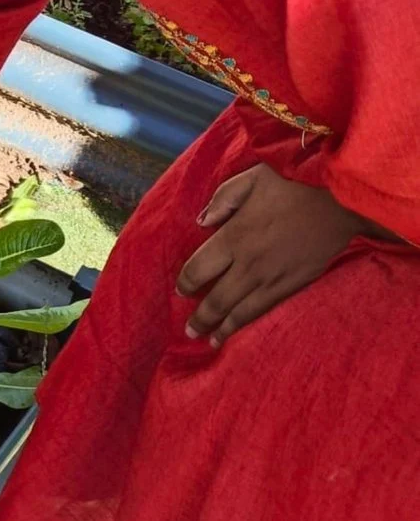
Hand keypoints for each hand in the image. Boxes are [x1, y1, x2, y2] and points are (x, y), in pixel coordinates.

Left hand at [177, 163, 382, 344]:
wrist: (341, 200)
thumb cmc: (293, 184)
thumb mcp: (250, 179)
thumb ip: (222, 200)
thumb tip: (201, 223)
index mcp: (233, 237)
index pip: (198, 269)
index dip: (186, 283)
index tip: (180, 292)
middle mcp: (249, 264)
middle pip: (217, 299)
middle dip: (201, 318)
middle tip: (189, 331)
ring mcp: (274, 278)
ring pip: (242, 311)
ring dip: (223, 328)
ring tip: (210, 341)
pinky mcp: (295, 284)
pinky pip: (267, 309)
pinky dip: (251, 323)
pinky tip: (244, 331)